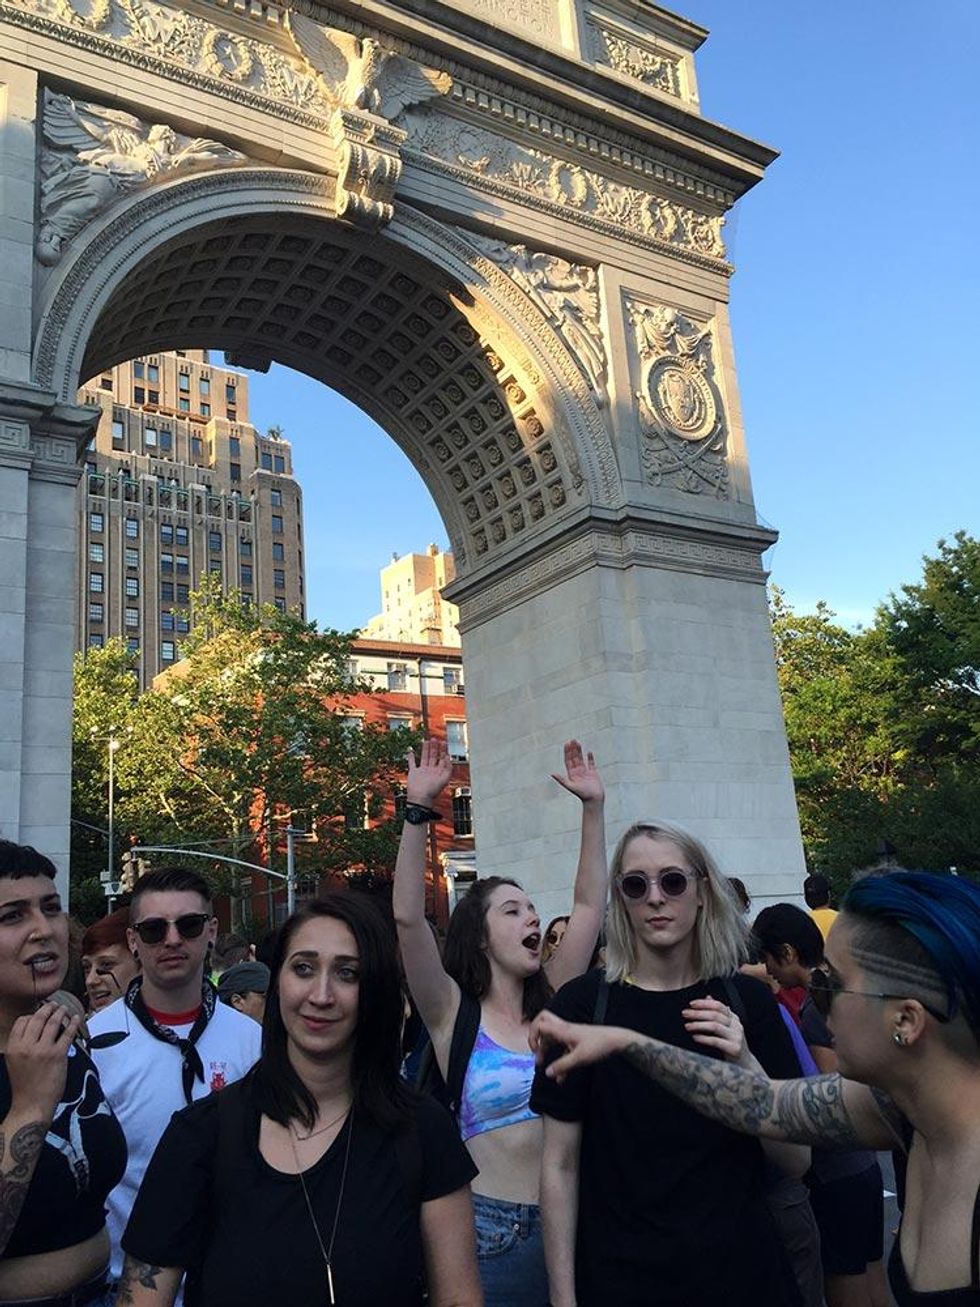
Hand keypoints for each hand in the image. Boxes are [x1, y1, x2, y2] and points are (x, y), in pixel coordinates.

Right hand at [5, 1002, 79, 1121]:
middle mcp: (26, 1046)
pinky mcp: (58, 1055)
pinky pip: (68, 1033)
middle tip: (54, 1005)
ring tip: (64, 1008)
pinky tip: (77, 1018)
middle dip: (48, 1008)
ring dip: (61, 1012)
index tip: (39, 1013)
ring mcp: (43, 1050)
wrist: (31, 1105)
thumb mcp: (14, 1062)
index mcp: (13, 1047)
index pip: (22, 1021)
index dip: (32, 1015)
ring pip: (53, 1022)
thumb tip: (34, 1029)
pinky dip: (74, 1023)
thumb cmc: (24, 1085)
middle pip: (38, 1018)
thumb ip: (21, 1045)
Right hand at [405, 738, 451, 805]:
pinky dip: (411, 757)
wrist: (420, 798)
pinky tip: (410, 751)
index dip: (443, 750)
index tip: (443, 742)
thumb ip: (448, 768)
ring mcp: (422, 771)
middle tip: (435, 738)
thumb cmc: (433, 791)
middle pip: (433, 756)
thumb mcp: (444, 779)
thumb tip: (448, 758)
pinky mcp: (413, 773)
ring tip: (426, 741)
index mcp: (438, 772)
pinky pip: (412, 763)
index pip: (442, 758)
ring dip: (425, 749)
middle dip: (434, 747)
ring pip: (424, 757)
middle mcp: (431, 770)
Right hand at [529, 1010, 630, 1082]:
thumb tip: (547, 1073)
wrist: (618, 1041)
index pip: (540, 1024)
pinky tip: (562, 1078)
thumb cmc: (599, 1045)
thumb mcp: (580, 1058)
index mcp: (563, 1030)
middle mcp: (565, 1029)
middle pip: (543, 1024)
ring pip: (553, 1039)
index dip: (532, 1036)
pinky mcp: (578, 1042)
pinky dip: (560, 1061)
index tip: (534, 1051)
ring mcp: (572, 1035)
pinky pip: (564, 1049)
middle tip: (536, 1052)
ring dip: (547, 1051)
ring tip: (545, 1067)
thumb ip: (562, 1066)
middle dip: (536, 1037)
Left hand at [551, 740, 603, 804]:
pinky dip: (590, 758)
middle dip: (573, 749)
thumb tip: (552, 773)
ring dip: (580, 751)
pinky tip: (589, 752)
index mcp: (571, 774)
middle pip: (574, 758)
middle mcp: (577, 772)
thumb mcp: (570, 786)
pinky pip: (591, 764)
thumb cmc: (582, 794)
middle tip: (572, 740)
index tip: (566, 744)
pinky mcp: (593, 773)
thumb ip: (561, 779)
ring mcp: (585, 772)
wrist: (594, 800)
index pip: (568, 761)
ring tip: (578, 743)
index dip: (567, 752)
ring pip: (581, 759)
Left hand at [682, 997, 745, 1063]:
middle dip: (698, 1013)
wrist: (745, 1065)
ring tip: (687, 1026)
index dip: (704, 1003)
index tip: (691, 1004)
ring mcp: (736, 1037)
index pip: (719, 1005)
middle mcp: (737, 1026)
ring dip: (698, 1025)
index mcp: (734, 1018)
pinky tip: (695, 1037)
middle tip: (684, 1013)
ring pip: (715, 1026)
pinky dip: (704, 1038)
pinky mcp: (734, 1049)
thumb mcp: (726, 1027)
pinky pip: (716, 1041)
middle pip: (715, 1015)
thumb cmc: (731, 1044)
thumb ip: (718, 1013)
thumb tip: (707, 996)